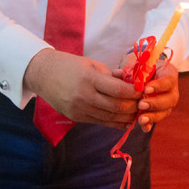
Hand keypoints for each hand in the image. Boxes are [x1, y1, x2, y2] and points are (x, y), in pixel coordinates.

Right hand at [23, 49, 140, 128]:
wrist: (42, 74)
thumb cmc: (69, 65)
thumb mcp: (91, 64)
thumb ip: (111, 75)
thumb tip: (131, 82)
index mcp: (89, 79)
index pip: (118, 90)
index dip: (134, 92)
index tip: (144, 90)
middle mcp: (84, 96)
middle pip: (116, 107)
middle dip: (133, 106)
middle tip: (145, 103)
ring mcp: (79, 109)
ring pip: (109, 118)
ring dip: (126, 117)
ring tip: (138, 113)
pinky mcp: (76, 117)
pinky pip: (100, 122)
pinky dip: (115, 123)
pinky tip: (125, 121)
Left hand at [135, 62, 178, 132]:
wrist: (143, 77)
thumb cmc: (141, 69)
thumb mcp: (136, 66)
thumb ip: (129, 71)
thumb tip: (117, 73)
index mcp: (169, 73)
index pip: (169, 80)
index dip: (159, 86)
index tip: (145, 89)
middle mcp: (172, 89)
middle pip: (171, 99)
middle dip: (156, 103)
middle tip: (141, 105)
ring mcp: (168, 102)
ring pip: (165, 111)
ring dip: (153, 116)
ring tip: (140, 119)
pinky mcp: (161, 113)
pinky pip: (157, 119)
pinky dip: (150, 124)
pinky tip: (143, 127)